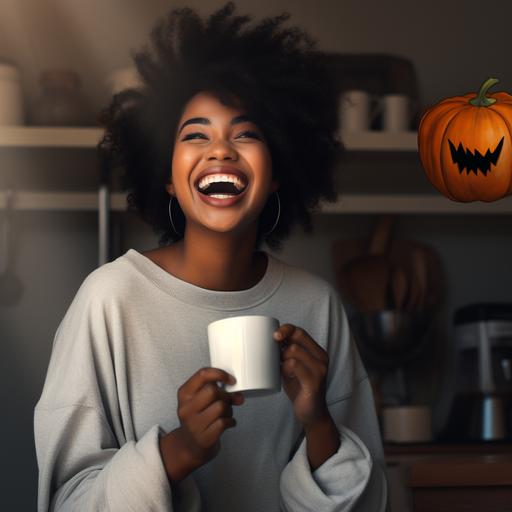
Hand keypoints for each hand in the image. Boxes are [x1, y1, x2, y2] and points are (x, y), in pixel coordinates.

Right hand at [160, 367, 244, 481]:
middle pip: (213, 391)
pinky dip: (230, 421)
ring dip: (228, 410)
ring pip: (220, 407)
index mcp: (184, 394)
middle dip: (225, 396)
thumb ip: (217, 391)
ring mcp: (194, 424)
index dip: (220, 374)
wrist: (190, 446)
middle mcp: (186, 408)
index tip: (230, 379)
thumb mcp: (200, 400)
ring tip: (225, 414)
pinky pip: (224, 422)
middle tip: (227, 402)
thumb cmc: (198, 418)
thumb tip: (237, 392)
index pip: (202, 375)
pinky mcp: (204, 437)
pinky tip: (227, 423)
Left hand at [273, 324, 329, 426]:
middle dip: (281, 345)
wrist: (311, 414)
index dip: (286, 329)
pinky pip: (294, 365)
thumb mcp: (293, 366)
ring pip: (293, 351)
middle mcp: (321, 358)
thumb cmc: (300, 388)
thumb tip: (268, 340)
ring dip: (281, 358)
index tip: (273, 335)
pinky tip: (284, 375)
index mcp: (317, 352)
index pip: (300, 331)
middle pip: (297, 338)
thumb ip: (287, 353)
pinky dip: (285, 368)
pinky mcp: (314, 381)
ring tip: (281, 369)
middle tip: (276, 357)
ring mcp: (319, 370)